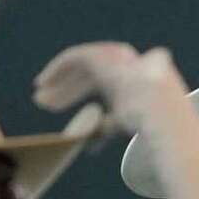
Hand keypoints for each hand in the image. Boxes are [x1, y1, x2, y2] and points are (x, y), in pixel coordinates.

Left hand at [33, 42, 184, 133]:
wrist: (159, 110)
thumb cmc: (148, 124)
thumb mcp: (123, 125)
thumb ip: (106, 127)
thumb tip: (88, 143)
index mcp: (129, 79)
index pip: (95, 83)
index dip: (74, 93)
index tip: (54, 107)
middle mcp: (122, 64)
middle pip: (86, 74)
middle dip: (64, 89)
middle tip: (41, 102)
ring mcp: (113, 57)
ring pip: (78, 65)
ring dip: (58, 80)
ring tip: (39, 97)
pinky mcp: (103, 55)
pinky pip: (74, 57)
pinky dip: (57, 68)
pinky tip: (43, 82)